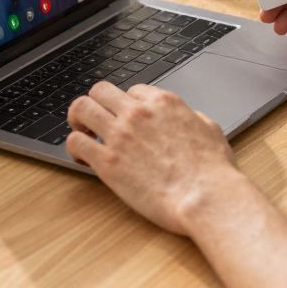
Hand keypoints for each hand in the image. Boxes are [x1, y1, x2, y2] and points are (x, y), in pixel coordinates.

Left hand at [66, 82, 244, 235]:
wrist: (205, 197)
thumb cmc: (213, 170)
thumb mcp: (210, 129)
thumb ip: (192, 117)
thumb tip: (188, 117)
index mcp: (163, 102)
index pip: (132, 91)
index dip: (127, 106)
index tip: (126, 120)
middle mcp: (137, 112)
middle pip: (100, 90)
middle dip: (96, 103)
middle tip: (95, 120)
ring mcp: (119, 134)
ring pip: (81, 108)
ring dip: (78, 119)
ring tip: (83, 134)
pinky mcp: (107, 161)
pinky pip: (75, 142)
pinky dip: (74, 148)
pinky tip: (82, 159)